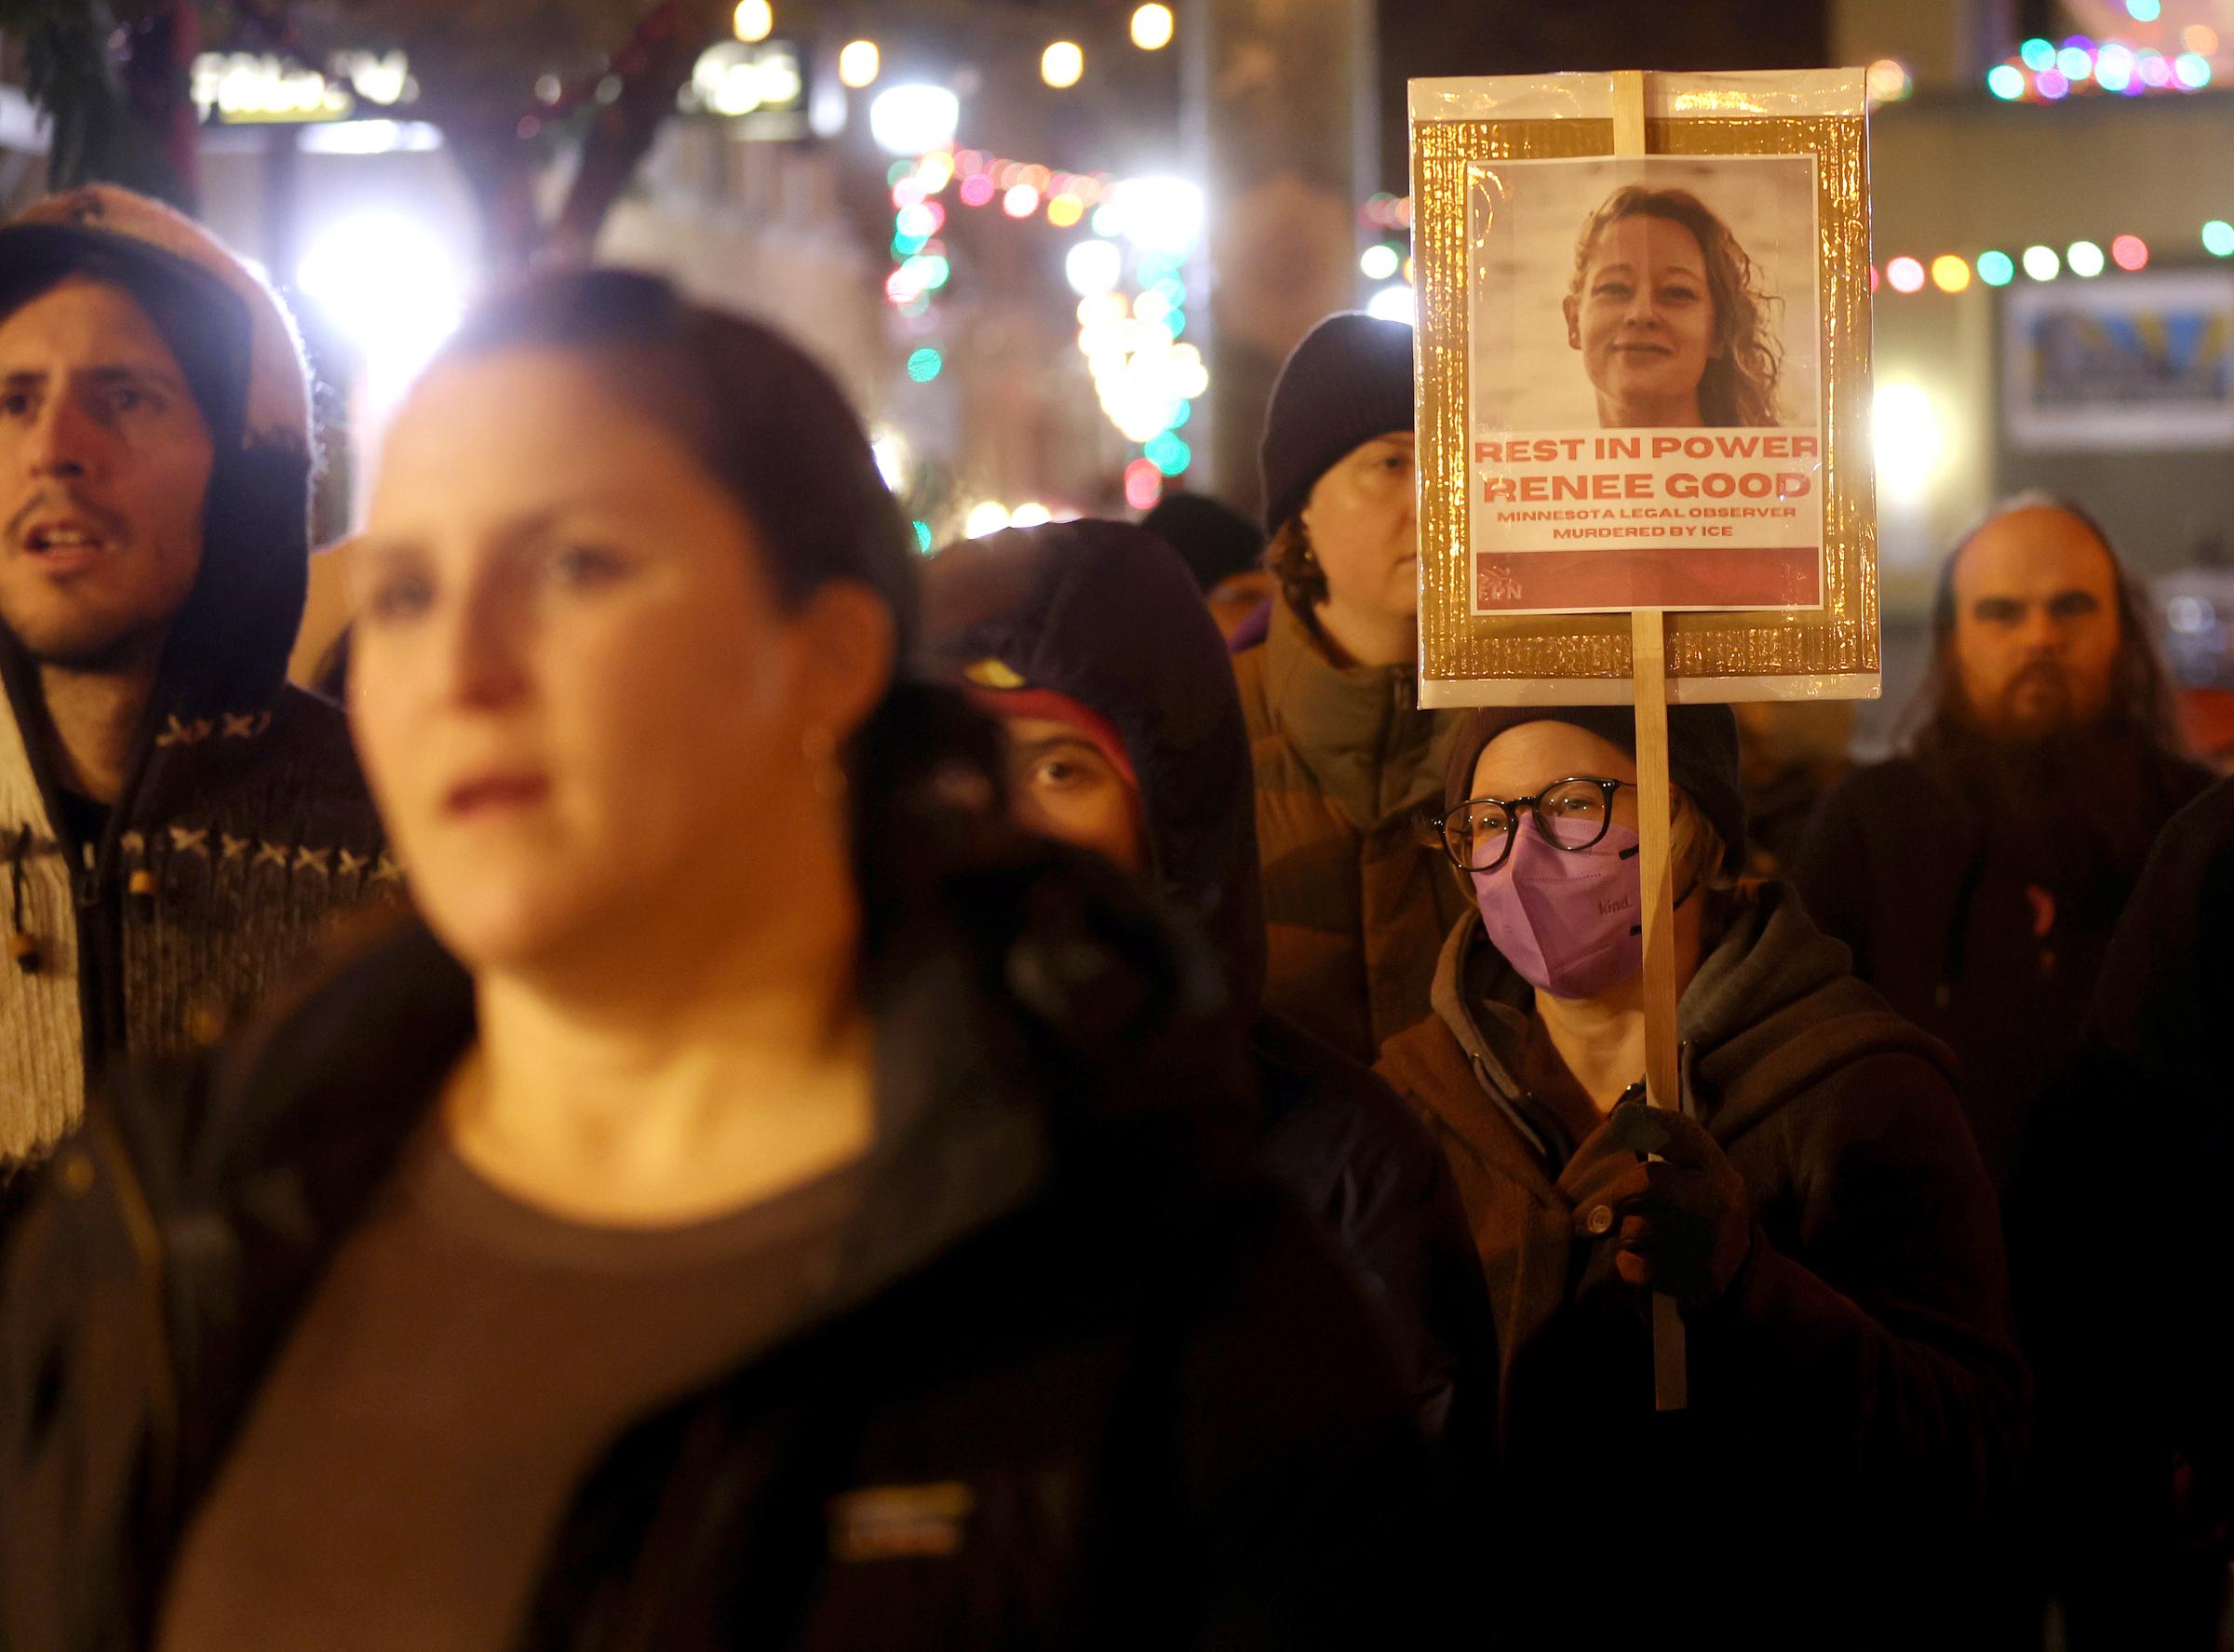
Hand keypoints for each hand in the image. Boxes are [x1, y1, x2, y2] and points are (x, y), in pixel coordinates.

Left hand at [1561, 1099, 1752, 1307]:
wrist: (1744, 1271)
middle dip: (1625, 1195)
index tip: (1620, 1119)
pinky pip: (1632, 1265)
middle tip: (1630, 1203)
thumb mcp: (1704, 1171)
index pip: (1681, 1135)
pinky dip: (1631, 1265)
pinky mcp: (1692, 1280)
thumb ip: (1671, 1145)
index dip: (1648, 1123)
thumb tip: (1621, 1117)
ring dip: (1632, 1235)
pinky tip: (1651, 1261)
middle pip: (1644, 1185)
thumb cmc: (1706, 1209)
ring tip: (1653, 1237)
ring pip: (1634, 1230)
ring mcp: (1705, 1243)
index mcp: (1716, 1170)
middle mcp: (1715, 1202)